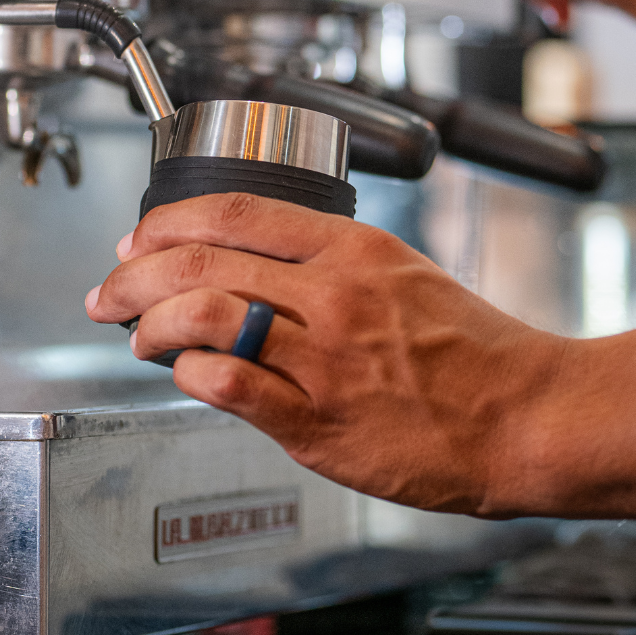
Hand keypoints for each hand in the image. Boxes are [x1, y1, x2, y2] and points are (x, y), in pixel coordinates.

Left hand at [86, 192, 565, 514]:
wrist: (526, 414)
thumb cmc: (470, 348)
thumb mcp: (399, 272)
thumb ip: (324, 265)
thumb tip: (247, 269)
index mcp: (352, 248)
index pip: (233, 211)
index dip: (166, 221)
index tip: (138, 239)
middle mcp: (334, 294)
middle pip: (203, 259)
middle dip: (134, 273)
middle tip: (109, 290)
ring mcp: (326, 359)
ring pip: (207, 315)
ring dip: (152, 322)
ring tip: (138, 335)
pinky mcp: (322, 423)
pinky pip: (233, 387)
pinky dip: (190, 373)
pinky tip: (184, 374)